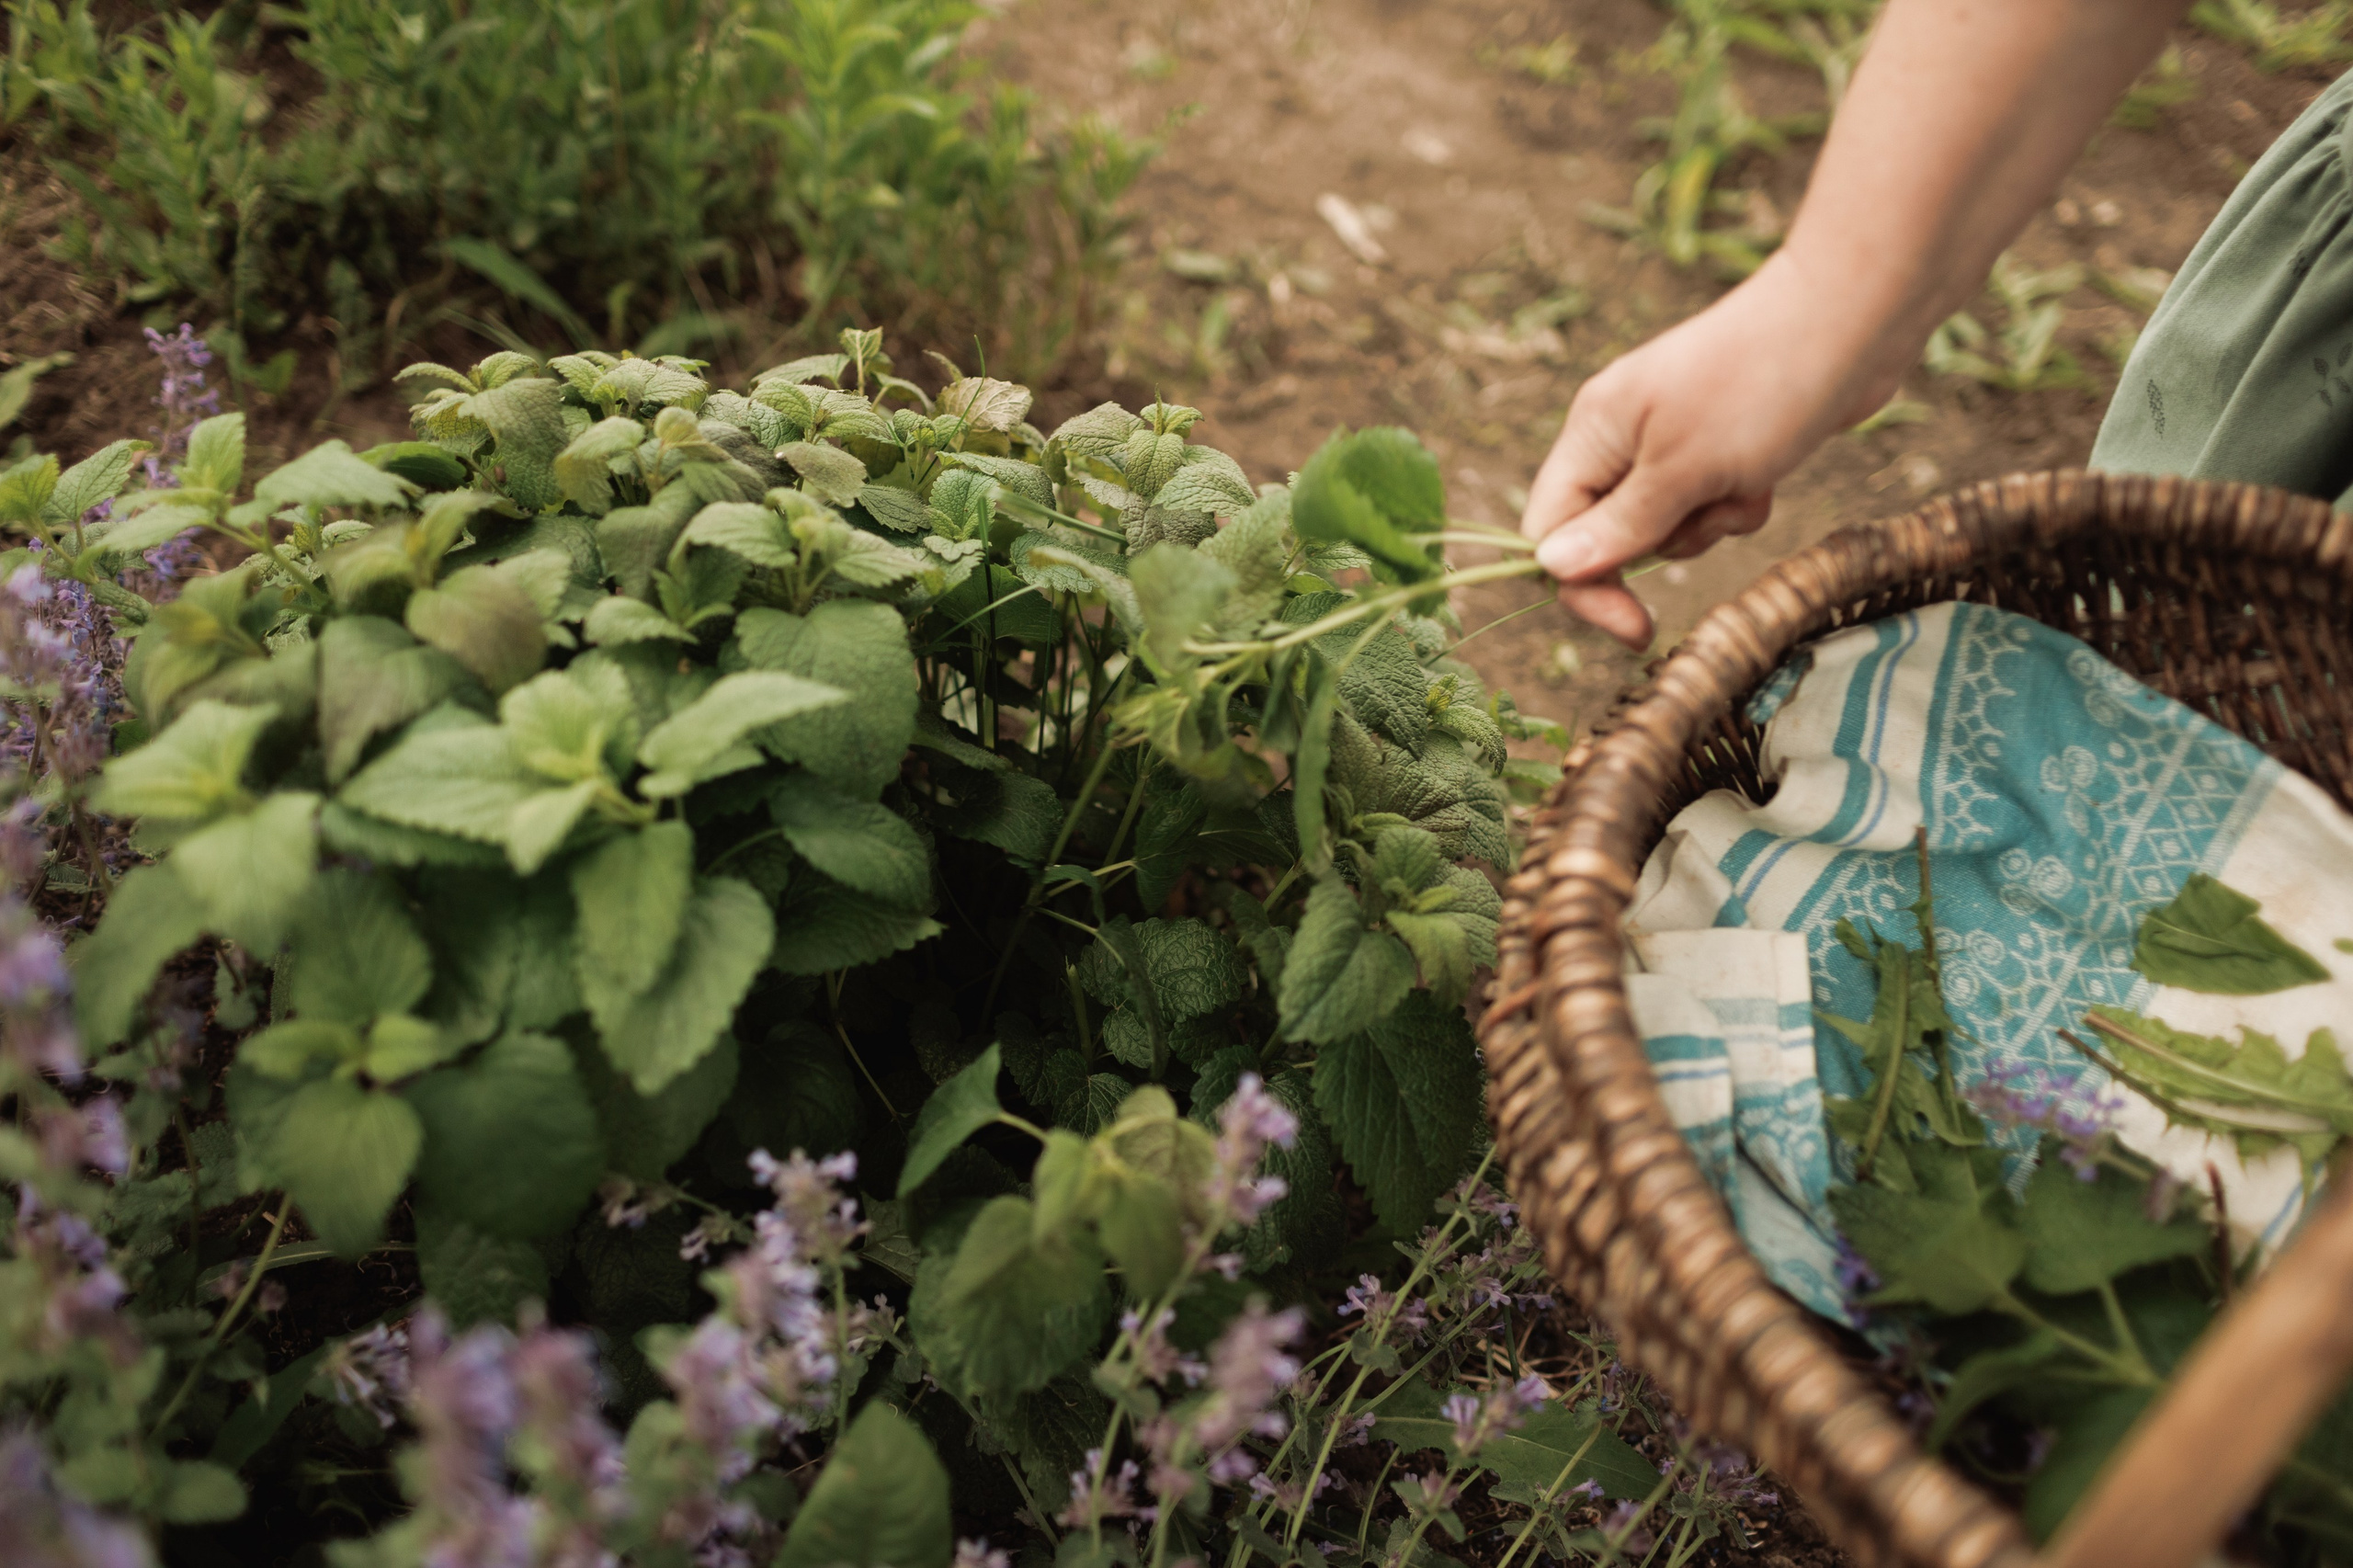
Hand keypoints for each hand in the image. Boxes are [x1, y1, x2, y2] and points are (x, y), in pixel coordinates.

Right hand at [1518, 256, 1901, 647]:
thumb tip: (1549, 567)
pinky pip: (1710, 504)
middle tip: (1709, 518)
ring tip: (1746, 481)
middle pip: (1609, 533)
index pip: (1551, 529)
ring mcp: (1672, 438)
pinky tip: (1767, 474)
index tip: (1635, 629)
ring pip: (1666, 525)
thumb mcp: (1684, 470)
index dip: (1584, 585)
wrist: (1854, 318)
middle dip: (1661, 544)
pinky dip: (1738, 503)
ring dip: (1709, 523)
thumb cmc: (1760, 387)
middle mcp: (1621, 435)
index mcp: (1593, 431)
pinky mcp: (1720, 444)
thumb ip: (1618, 526)